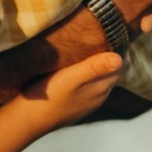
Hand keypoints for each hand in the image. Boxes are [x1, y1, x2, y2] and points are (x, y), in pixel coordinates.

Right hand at [0, 3, 115, 94]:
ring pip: (101, 78)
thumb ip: (94, 67)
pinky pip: (90, 85)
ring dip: (97, 64)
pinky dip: (87, 74)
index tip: (110, 30)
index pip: (123, 64)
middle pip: (114, 71)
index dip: (120, 47)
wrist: (28, 120)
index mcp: (102, 87)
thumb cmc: (49, 95)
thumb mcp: (71, 77)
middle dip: (110, 54)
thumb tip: (120, 58)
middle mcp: (100, 96)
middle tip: (98, 33)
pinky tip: (74, 66)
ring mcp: (89, 102)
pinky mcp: (77, 104)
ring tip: (85, 46)